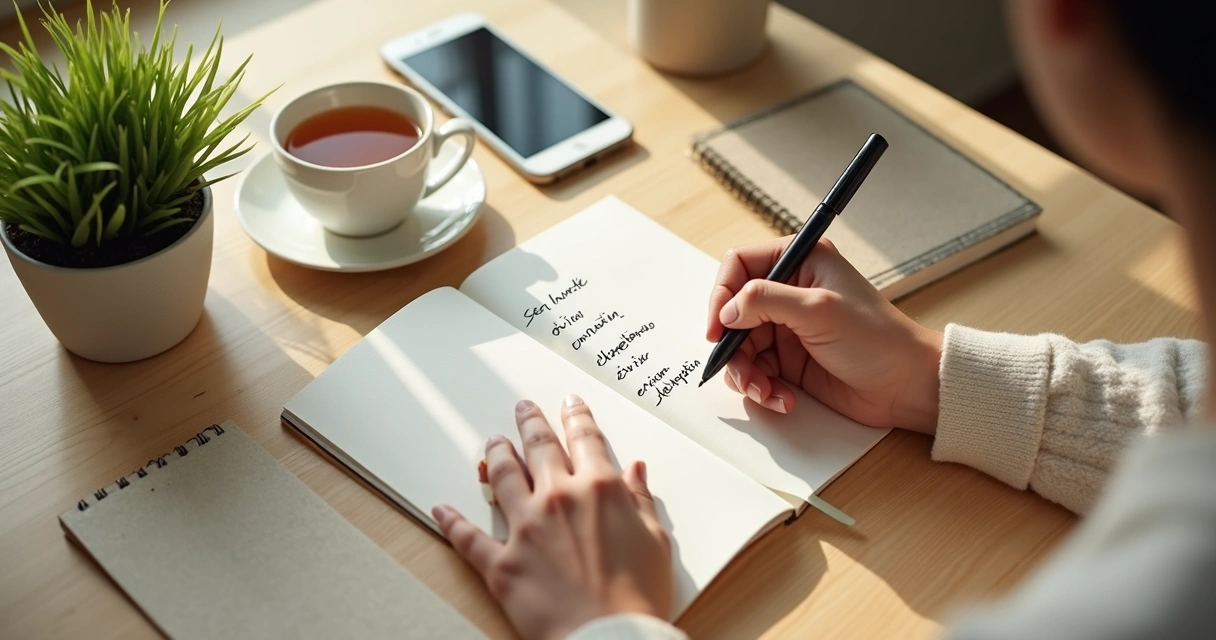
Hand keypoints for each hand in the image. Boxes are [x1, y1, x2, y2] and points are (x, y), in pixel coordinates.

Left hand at [433, 395, 672, 639]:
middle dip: (531, 423)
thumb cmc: (638, 598)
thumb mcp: (655, 542)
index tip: (570, 403)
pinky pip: (469, 537)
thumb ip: (640, 501)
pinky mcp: (502, 563)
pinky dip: (452, 521)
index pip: (585, 439)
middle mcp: (559, 498)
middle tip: (523, 408)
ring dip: (496, 453)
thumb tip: (635, 471)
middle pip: (539, 448)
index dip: (576, 417)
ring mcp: (526, 528)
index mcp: (600, 489)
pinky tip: (442, 508)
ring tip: (493, 441)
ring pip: (502, 476)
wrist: (610, 639)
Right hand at [707, 237, 942, 433]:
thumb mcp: (818, 310)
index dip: (722, 295)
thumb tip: (728, 311)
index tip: (719, 327)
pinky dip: (762, 388)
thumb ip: (766, 300)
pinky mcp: (789, 359)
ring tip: (766, 391)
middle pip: (733, 312)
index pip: (739, 265)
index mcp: (800, 262)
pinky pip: (756, 371)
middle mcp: (789, 291)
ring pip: (741, 346)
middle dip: (734, 346)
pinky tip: (782, 398)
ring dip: (747, 373)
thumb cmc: (878, 339)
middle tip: (742, 370)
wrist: (906, 386)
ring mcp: (788, 327)